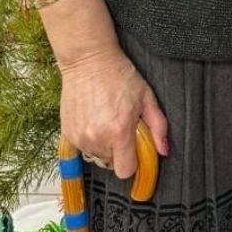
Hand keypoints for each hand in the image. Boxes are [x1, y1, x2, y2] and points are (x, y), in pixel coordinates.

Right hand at [59, 44, 168, 179]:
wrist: (88, 60)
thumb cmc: (119, 75)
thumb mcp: (146, 97)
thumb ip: (158, 126)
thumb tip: (164, 150)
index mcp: (119, 132)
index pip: (125, 170)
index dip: (133, 162)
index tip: (136, 149)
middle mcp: (97, 138)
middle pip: (112, 163)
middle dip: (120, 150)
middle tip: (121, 127)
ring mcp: (80, 137)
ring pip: (97, 156)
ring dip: (104, 145)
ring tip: (107, 120)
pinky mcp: (67, 134)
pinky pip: (83, 148)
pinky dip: (90, 139)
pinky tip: (94, 119)